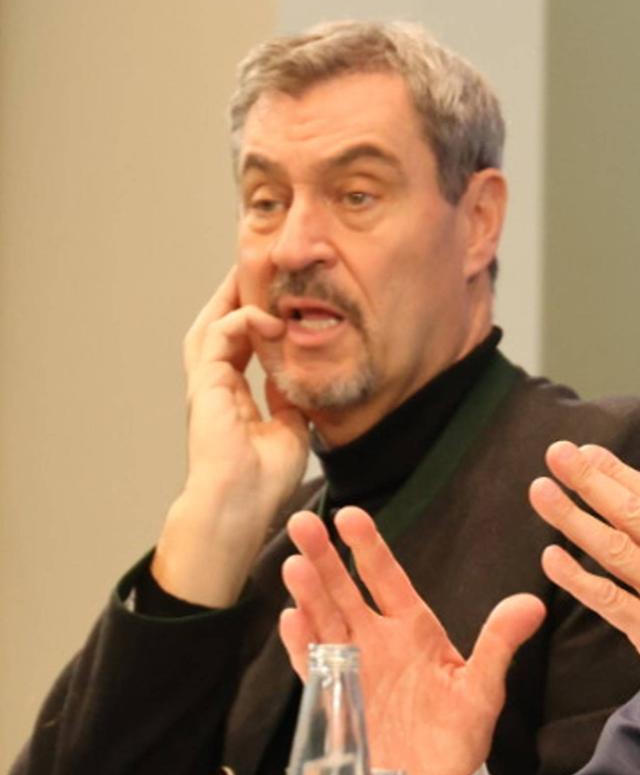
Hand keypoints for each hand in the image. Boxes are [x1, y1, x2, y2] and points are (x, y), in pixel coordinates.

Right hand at [152, 268, 309, 606]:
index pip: (239, 347)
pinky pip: (218, 338)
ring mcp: (207, 386)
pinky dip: (241, 321)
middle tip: (251, 270)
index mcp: (233, 398)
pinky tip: (266, 317)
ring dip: (229, 299)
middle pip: (217, 329)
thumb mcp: (292, 428)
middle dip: (232, 298)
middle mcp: (216, 388)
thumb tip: (299, 376)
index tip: (275, 300)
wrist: (241, 504)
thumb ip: (290, 398)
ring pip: (210, 327)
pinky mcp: (206, 386)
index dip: (254, 321)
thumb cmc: (264, 479)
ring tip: (246, 273)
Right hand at [277, 506, 546, 774]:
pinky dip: (301, 644)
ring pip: (324, 621)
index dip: (368, 547)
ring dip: (308, 595)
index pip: (387, 578)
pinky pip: (313, 666)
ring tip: (295, 565)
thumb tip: (533, 604)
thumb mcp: (484, 688)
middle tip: (303, 524)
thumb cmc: (461, 732)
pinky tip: (291, 620)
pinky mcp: (333, 698)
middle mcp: (377, 640)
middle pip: (345, 591)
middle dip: (325, 559)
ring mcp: (351, 667)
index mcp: (413, 628)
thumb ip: (500, 644)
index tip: (350, 515)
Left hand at [532, 440, 639, 774]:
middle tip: (559, 455)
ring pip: (619, 550)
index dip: (622, 474)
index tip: (591, 455)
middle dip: (593, 481)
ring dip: (575, 518)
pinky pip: (611, 600)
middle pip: (637, 513)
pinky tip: (552, 557)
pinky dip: (578, 577)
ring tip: (543, 494)